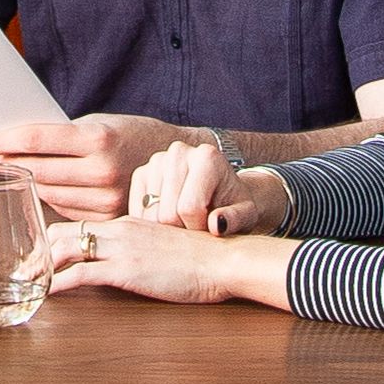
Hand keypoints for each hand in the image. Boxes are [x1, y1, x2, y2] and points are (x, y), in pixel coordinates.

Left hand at [0, 113, 148, 221]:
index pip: (39, 140)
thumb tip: (16, 141)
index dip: (9, 140)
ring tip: (17, 172)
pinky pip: (65, 210)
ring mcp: (107, 199)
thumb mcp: (98, 125)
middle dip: (12, 163)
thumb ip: (64, 136)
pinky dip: (51, 198)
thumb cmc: (128, 136)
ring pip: (48, 193)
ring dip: (29, 182)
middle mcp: (103, 170)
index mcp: (98, 139)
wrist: (168, 159)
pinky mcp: (107, 218)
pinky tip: (46, 187)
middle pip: (39, 170)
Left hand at [44, 212, 277, 309]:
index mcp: (127, 222)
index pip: (78, 224)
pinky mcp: (126, 269)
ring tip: (22, 281)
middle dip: (37, 250)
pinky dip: (57, 283)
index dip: (53, 238)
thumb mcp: (165, 246)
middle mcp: (119, 229)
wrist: (225, 259)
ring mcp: (121, 247)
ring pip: (65, 248)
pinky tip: (45, 294)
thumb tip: (125, 264)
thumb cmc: (203, 258)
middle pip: (63, 232)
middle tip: (18, 269)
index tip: (36, 255)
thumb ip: (141, 249)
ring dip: (41, 266)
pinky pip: (80, 274)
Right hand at [129, 131, 294, 232]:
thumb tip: (216, 225)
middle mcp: (179, 151)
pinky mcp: (141, 173)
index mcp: (207, 157)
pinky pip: (137, 213)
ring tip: (186, 223)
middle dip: (182, 232)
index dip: (199, 229)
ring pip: (150, 216)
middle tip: (198, 229)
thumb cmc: (234, 205)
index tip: (211, 230)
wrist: (221, 191)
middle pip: (166, 214)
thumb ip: (235, 219)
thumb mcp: (246, 214)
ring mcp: (157, 160)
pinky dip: (151, 227)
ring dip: (167, 231)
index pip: (189, 208)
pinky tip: (170, 222)